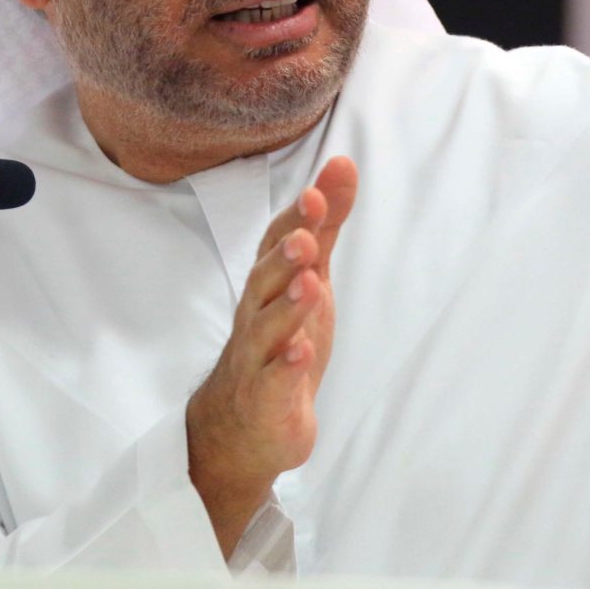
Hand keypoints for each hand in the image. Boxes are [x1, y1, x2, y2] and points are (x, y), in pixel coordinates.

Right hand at [187, 156, 357, 553]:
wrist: (246, 424)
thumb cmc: (280, 339)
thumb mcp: (310, 277)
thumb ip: (324, 225)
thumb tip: (343, 166)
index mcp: (268, 283)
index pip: (276, 244)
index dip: (296, 219)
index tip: (318, 193)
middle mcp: (256, 314)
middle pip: (264, 281)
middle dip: (284, 257)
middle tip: (306, 236)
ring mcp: (257, 358)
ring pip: (266, 328)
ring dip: (287, 305)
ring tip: (309, 284)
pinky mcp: (265, 398)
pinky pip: (272, 381)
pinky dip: (286, 365)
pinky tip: (302, 351)